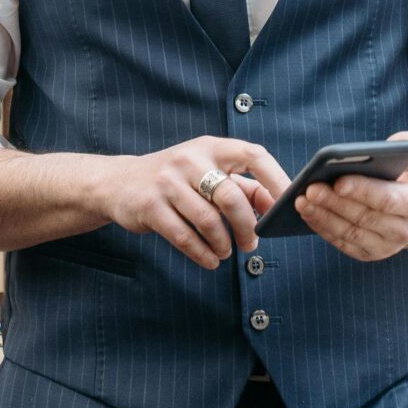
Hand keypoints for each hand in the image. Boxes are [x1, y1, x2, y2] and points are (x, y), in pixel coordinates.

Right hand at [94, 137, 288, 269]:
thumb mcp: (208, 172)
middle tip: (251, 244)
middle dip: (247, 227)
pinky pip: (185, 237)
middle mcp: (190, 159)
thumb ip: (243, 187)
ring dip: (223, 244)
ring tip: (226, 252)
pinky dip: (203, 254)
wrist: (119, 183)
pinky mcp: (151, 207)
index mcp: (211, 147)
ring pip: (208, 220)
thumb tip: (277, 206)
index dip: (275, 179)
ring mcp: (167, 182)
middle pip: (231, 196)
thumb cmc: (176, 180)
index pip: (253, 155)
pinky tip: (210, 260)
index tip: (289, 204)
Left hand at [301, 131, 407, 261]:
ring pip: (351, 233)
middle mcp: (406, 230)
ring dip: (323, 218)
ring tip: (301, 201)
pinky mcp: (371, 252)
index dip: (362, 191)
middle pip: (364, 218)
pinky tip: (308, 214)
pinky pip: (344, 244)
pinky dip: (324, 229)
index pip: (388, 200)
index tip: (338, 181)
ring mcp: (388, 245)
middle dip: (334, 203)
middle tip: (310, 189)